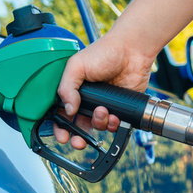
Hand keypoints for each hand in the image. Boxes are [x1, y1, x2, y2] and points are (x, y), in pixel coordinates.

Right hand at [55, 32, 153, 148]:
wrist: (132, 50)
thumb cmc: (104, 52)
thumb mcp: (76, 66)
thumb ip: (66, 88)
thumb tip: (68, 110)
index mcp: (73, 91)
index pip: (62, 114)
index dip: (60, 127)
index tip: (62, 136)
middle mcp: (87, 100)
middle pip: (78, 126)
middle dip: (78, 137)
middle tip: (79, 141)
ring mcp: (103, 105)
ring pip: (96, 127)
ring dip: (98, 124)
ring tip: (103, 111)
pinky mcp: (119, 108)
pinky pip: (113, 125)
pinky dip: (113, 124)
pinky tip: (114, 114)